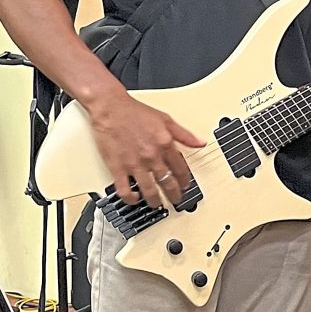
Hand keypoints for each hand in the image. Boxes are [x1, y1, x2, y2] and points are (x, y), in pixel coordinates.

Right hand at [85, 89, 205, 207]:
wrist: (111, 108)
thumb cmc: (135, 112)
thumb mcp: (166, 119)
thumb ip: (184, 134)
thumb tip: (200, 142)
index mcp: (165, 144)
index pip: (181, 169)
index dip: (185, 180)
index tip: (185, 185)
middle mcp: (151, 156)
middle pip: (168, 182)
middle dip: (174, 194)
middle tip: (176, 200)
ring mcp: (135, 163)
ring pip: (149, 190)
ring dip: (155, 200)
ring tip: (157, 203)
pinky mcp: (118, 167)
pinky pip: (125, 190)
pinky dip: (130, 198)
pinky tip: (134, 198)